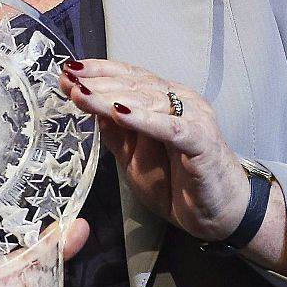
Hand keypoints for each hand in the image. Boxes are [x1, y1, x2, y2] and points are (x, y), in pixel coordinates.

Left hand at [61, 59, 249, 241]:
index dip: (98, 72)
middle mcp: (180, 102)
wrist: (219, 214)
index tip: (67, 72)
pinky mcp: (202, 142)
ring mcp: (194, 119)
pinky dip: (145, 120)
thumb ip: (115, 134)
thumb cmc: (179, 183)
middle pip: (135, 85)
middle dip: (97, 83)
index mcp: (164, 101)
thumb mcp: (134, 159)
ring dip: (111, 98)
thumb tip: (89, 108)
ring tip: (83, 95)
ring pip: (149, 101)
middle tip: (69, 82)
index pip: (128, 77)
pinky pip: (171, 128)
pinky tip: (120, 114)